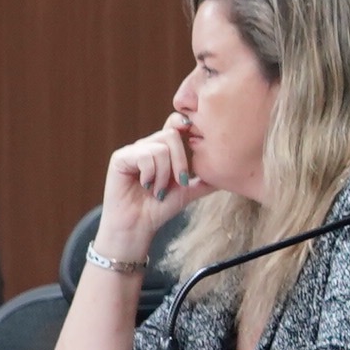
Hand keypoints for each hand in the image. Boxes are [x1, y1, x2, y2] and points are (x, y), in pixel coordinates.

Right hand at [96, 121, 204, 257]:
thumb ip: (205, 180)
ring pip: (160, 147)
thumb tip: (229, 173)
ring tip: (158, 190)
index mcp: (163, 149)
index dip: (185, 124)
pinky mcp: (120, 158)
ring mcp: (133, 150)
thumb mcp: (188, 191)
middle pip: (172, 134)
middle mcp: (148, 145)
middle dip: (181, 161)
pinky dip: (151, 174)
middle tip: (180, 182)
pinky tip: (146, 186)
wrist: (138, 226)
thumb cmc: (160, 208)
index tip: (196, 139)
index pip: (175, 123)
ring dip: (165, 174)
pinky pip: (144, 155)